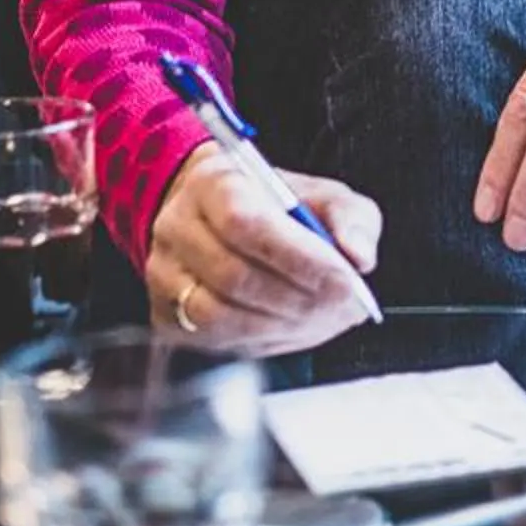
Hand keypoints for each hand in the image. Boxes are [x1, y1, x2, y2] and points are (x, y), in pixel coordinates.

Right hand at [144, 144, 383, 354]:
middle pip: (234, 276)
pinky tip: (292, 331)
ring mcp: (165, 275)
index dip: (299, 258)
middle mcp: (178, 228)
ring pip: (218, 316)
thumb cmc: (275, 206)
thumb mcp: (323, 195)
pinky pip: (212, 342)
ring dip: (280, 326)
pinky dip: (261, 342)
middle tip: (343, 307)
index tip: (345, 278)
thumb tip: (359, 257)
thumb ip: (350, 219)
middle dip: (299, 299)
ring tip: (322, 320)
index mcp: (213, 183)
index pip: (247, 224)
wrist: (220, 216)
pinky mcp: (165, 315)